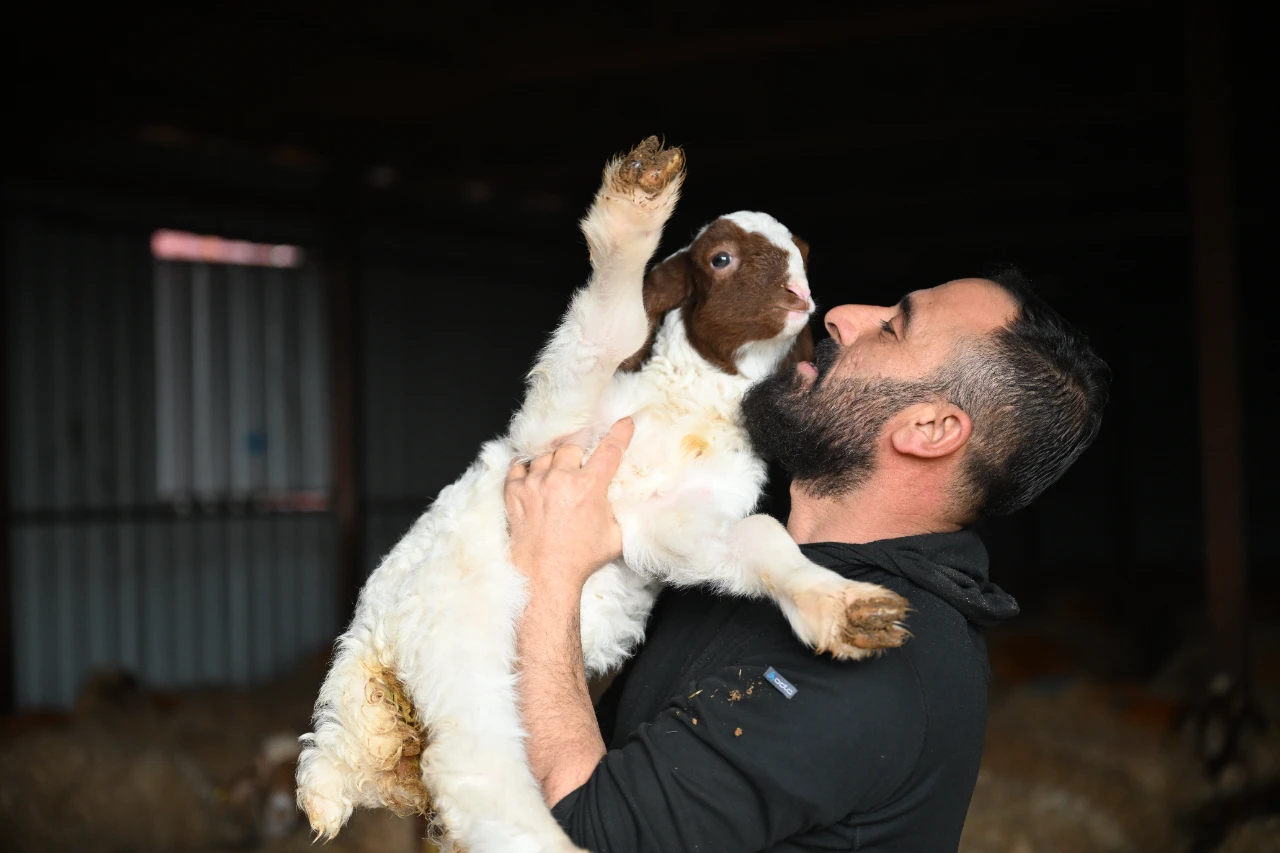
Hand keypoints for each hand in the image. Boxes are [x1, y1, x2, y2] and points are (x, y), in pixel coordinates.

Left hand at [505, 418, 634, 593]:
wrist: (544, 576)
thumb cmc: (579, 559)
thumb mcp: (614, 536)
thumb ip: (621, 513)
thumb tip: (629, 502)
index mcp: (589, 487)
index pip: (609, 450)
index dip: (619, 433)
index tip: (624, 423)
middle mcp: (561, 480)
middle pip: (571, 448)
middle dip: (577, 457)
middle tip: (578, 472)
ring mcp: (535, 484)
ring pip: (545, 455)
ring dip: (552, 463)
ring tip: (555, 479)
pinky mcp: (514, 492)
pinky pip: (518, 467)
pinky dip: (526, 469)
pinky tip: (533, 478)